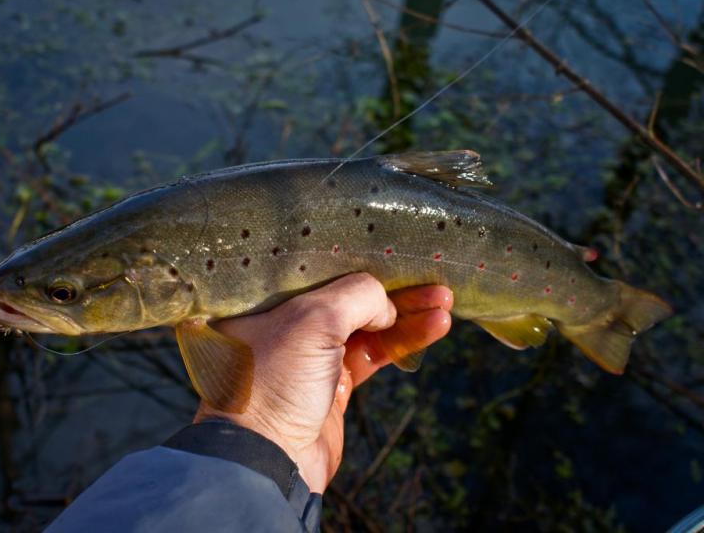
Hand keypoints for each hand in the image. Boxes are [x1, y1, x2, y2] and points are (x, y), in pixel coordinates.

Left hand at [195, 273, 452, 492]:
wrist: (269, 461)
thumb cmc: (276, 381)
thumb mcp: (313, 319)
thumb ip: (357, 296)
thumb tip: (387, 306)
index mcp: (266, 300)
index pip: (319, 267)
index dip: (359, 258)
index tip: (395, 252)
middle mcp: (287, 324)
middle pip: (348, 296)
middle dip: (392, 287)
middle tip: (433, 277)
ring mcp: (313, 356)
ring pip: (369, 325)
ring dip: (407, 314)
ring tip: (446, 299)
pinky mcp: (335, 386)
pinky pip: (376, 354)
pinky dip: (405, 340)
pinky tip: (435, 325)